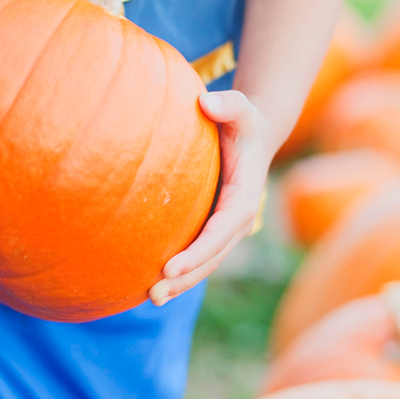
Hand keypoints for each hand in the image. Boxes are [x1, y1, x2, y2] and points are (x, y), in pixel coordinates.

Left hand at [149, 87, 272, 301]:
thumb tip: (206, 100)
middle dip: (185, 278)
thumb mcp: (241, 108)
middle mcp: (236, 221)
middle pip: (211, 258)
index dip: (198, 252)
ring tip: (149, 298)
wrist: (252, 136)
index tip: (171, 266)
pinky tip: (147, 281)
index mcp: (244, 198)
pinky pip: (195, 254)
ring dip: (180, 283)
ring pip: (204, 263)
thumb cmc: (241, 120)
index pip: (220, 232)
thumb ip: (229, 103)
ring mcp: (224, 229)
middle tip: (154, 293)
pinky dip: (178, 271)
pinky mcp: (211, 228)